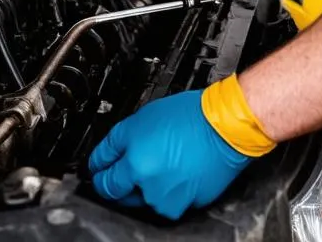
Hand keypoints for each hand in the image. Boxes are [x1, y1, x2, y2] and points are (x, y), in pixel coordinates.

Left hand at [88, 90, 252, 219]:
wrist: (224, 128)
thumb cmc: (189, 117)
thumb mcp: (143, 118)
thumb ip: (117, 142)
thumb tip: (102, 157)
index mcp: (136, 165)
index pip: (103, 180)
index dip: (97, 172)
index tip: (97, 170)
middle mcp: (149, 188)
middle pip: (120, 193)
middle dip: (119, 180)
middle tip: (127, 163)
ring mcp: (169, 200)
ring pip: (145, 197)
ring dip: (145, 184)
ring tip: (160, 160)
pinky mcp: (186, 205)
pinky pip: (167, 198)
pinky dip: (167, 187)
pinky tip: (175, 167)